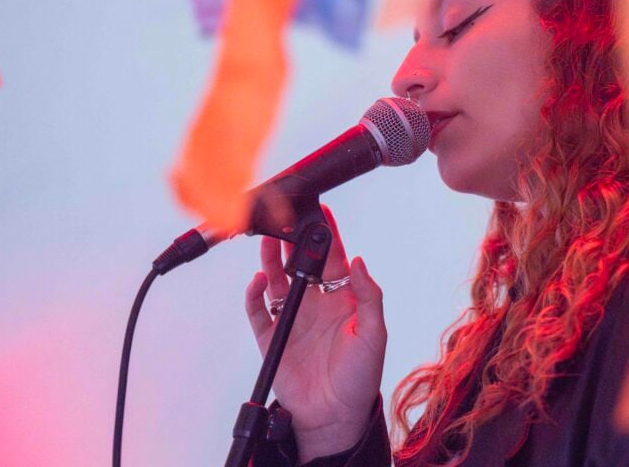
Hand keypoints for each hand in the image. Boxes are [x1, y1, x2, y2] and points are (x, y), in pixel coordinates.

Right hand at [244, 205, 385, 459]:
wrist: (334, 415)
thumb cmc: (360, 376)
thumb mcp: (374, 333)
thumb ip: (368, 295)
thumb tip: (358, 260)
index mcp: (342, 298)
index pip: (333, 258)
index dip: (327, 235)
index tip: (321, 212)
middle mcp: (316, 303)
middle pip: (300, 263)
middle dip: (293, 240)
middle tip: (287, 219)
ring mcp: (292, 318)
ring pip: (276, 280)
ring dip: (270, 260)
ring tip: (268, 239)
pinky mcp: (272, 336)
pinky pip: (258, 310)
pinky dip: (254, 294)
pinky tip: (259, 280)